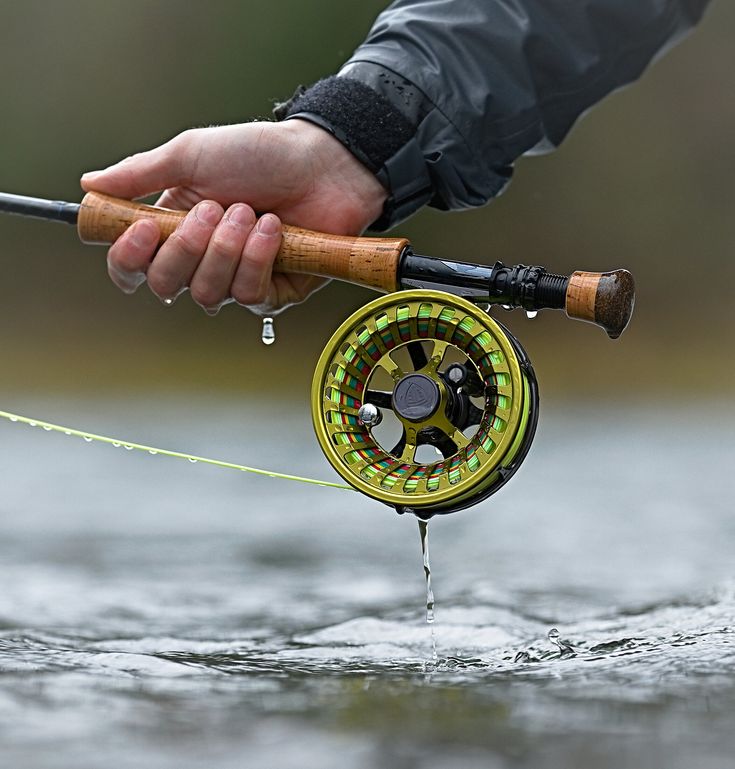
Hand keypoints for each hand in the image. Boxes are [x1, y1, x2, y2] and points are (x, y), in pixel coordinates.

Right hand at [80, 120, 386, 314]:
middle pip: (166, 285)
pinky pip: (251, 296)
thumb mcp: (192, 155)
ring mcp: (238, 278)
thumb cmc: (261, 154)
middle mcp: (202, 260)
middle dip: (188, 247)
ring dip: (227, 250)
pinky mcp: (275, 292)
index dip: (129, 258)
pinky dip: (259, 259)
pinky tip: (274, 230)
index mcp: (174, 228)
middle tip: (215, 209)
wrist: (322, 162)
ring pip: (208, 294)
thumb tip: (90, 185)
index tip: (141, 230)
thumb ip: (139, 175)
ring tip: (252, 213)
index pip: (135, 267)